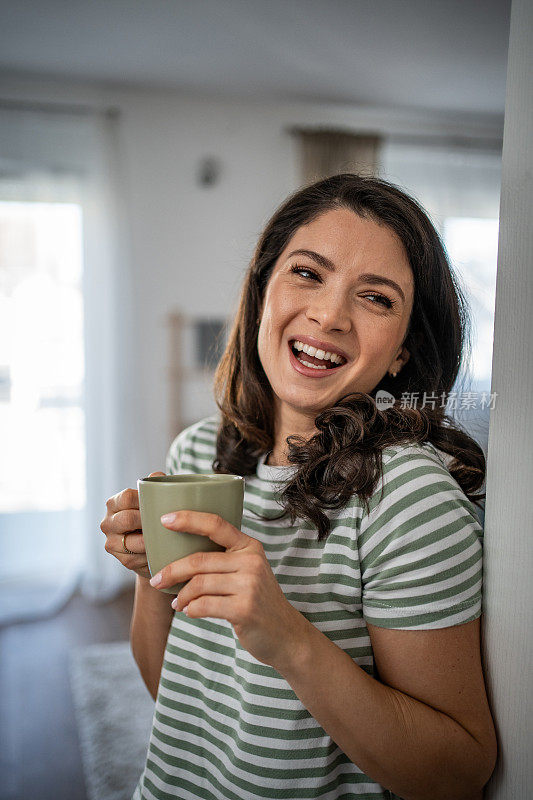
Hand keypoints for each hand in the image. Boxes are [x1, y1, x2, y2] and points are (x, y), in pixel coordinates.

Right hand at [100, 471, 164, 579]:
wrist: (152, 546)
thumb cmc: (153, 516)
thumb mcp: (154, 500)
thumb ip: (155, 486)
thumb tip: (156, 476)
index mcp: (114, 504)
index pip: (127, 497)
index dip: (145, 500)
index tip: (161, 503)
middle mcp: (108, 523)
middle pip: (127, 519)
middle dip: (147, 521)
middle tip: (166, 521)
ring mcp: (112, 542)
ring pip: (132, 542)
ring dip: (151, 540)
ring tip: (165, 536)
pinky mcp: (122, 560)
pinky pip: (138, 558)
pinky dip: (152, 554)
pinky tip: (161, 550)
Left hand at [150, 510, 310, 671]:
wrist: (284, 633)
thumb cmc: (257, 600)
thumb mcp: (247, 571)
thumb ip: (223, 559)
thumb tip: (177, 556)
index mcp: (250, 546)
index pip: (216, 524)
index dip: (188, 519)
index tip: (165, 520)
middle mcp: (251, 561)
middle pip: (199, 560)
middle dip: (172, 570)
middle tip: (156, 580)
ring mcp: (249, 585)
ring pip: (199, 584)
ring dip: (181, 596)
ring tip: (177, 603)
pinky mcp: (244, 609)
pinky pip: (204, 605)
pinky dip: (191, 609)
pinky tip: (190, 612)